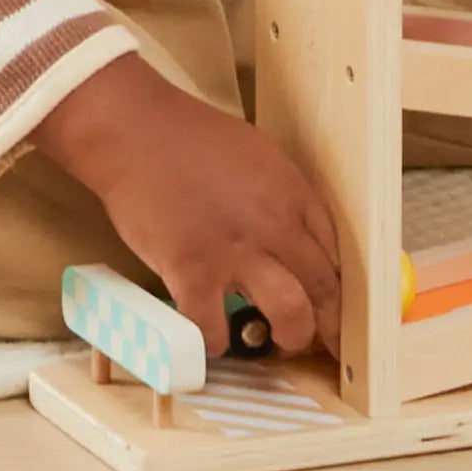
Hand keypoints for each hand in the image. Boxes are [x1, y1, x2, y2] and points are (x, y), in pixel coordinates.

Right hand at [39, 50, 342, 365]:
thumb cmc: (187, 137)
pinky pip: (217, 330)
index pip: (337, 254)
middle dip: (326, 327)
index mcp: (291, 191)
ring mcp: (235, 252)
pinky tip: (211, 333)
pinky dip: (216, 341)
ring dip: (287, 339)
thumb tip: (296, 240)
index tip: (336, 311)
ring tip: (272, 339)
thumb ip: (282, 197)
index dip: (340, 291)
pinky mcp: (193, 273)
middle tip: (319, 342)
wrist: (131, 128)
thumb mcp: (255, 152)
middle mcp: (274, 224)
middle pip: (324, 291)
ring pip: (291, 317)